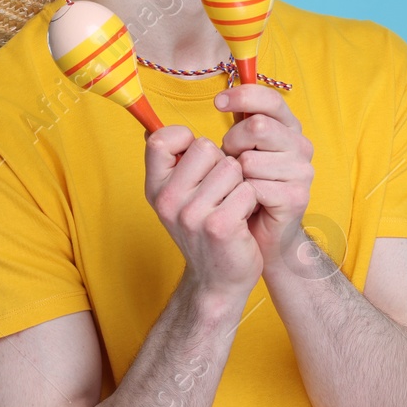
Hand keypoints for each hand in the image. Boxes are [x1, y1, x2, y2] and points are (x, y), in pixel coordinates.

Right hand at [144, 127, 263, 302]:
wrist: (218, 280)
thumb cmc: (205, 229)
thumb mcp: (179, 197)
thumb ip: (172, 163)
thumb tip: (154, 126)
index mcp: (155, 188)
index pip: (160, 140)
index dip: (185, 139)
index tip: (198, 161)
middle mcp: (168, 200)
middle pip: (206, 147)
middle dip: (222, 164)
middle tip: (220, 193)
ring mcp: (192, 214)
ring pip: (232, 167)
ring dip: (240, 184)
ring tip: (232, 206)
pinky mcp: (219, 226)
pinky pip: (248, 189)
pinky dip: (252, 202)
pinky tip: (242, 220)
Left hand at [213, 85, 314, 262]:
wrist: (258, 235)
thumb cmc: (244, 187)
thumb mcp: (239, 149)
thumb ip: (237, 123)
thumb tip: (221, 98)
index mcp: (288, 128)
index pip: (271, 100)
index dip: (243, 96)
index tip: (218, 103)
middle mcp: (300, 145)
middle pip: (257, 127)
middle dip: (233, 143)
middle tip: (232, 162)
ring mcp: (302, 171)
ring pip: (250, 161)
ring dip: (235, 176)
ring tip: (240, 187)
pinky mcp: (297, 197)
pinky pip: (254, 188)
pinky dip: (241, 197)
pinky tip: (246, 203)